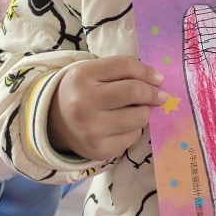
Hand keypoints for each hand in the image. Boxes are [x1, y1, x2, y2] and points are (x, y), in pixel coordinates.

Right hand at [48, 55, 164, 159]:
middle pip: (134, 91)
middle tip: (160, 96)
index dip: (148, 71)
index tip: (159, 78)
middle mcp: (83, 103)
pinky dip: (134, 129)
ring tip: (136, 110)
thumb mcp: (94, 73)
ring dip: (144, 112)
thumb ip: (123, 71)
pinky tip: (122, 126)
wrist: (55, 123)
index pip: (126, 66)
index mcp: (82, 76)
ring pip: (138, 117)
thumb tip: (158, 81)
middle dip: (153, 93)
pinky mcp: (99, 149)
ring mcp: (90, 129)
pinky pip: (132, 137)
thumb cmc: (83, 92)